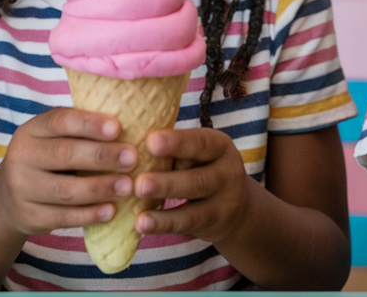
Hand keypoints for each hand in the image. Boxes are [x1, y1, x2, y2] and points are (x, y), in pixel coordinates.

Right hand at [0, 108, 136, 236]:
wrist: (8, 198)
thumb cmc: (46, 161)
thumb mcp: (52, 140)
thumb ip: (80, 131)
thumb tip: (130, 122)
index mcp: (31, 130)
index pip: (60, 121)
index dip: (89, 124)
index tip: (118, 127)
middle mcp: (21, 156)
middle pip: (64, 154)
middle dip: (102, 156)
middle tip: (133, 158)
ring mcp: (21, 188)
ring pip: (65, 190)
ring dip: (100, 188)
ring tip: (128, 186)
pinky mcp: (28, 216)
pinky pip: (63, 217)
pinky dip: (89, 215)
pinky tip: (111, 211)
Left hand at [133, 127, 251, 242]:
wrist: (237, 206)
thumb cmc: (201, 168)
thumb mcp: (196, 152)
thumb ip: (172, 147)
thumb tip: (129, 142)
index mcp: (219, 146)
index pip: (200, 142)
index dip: (176, 142)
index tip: (150, 141)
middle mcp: (227, 173)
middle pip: (197, 179)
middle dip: (167, 182)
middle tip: (139, 182)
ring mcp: (224, 202)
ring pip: (193, 205)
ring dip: (163, 206)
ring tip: (138, 201)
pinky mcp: (214, 224)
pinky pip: (186, 224)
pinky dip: (163, 224)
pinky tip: (141, 223)